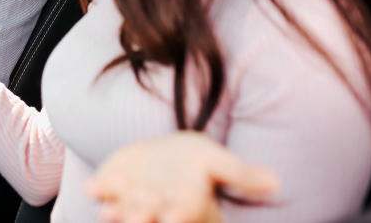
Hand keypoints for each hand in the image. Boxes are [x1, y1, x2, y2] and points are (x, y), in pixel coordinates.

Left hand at [86, 132, 278, 222]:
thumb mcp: (218, 163)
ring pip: (123, 213)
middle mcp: (156, 211)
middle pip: (150, 219)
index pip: (182, 217)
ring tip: (108, 213)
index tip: (174, 217)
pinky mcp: (111, 187)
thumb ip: (241, 175)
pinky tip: (93, 187)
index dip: (178, 218)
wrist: (165, 154)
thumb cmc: (196, 163)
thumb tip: (277, 182)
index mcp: (185, 208)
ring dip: (116, 214)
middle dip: (143, 218)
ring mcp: (130, 202)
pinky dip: (98, 191)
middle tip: (140, 217)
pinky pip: (102, 192)